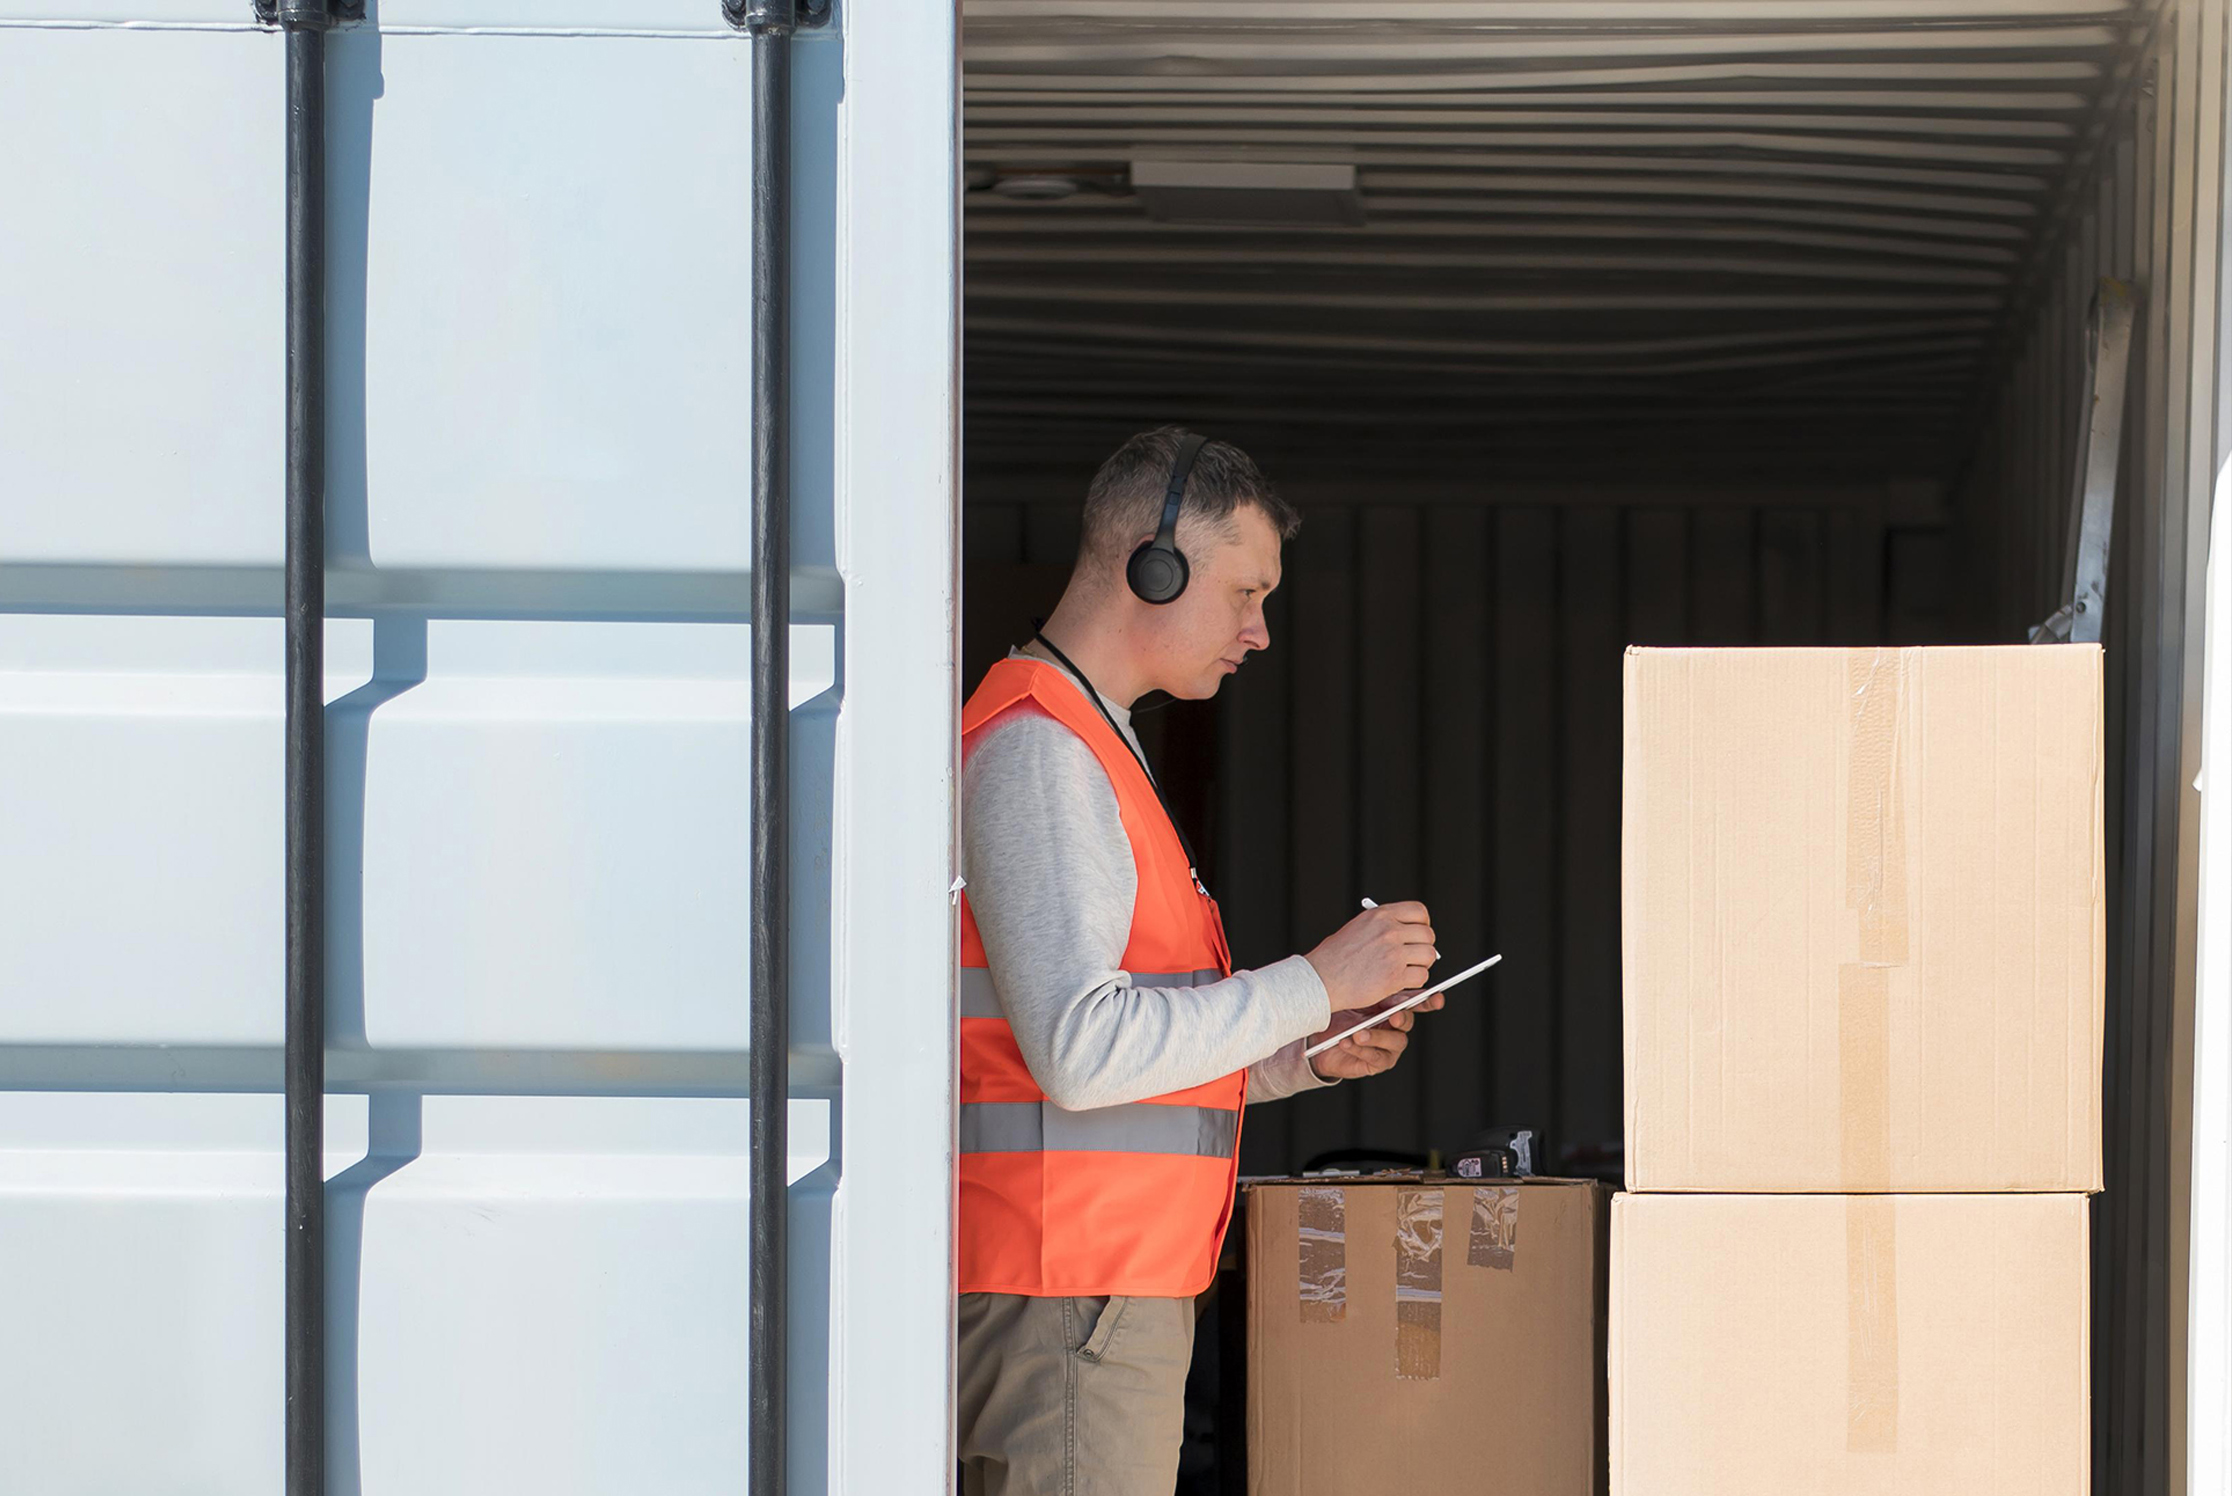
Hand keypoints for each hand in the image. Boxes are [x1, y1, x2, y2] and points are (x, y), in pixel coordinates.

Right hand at [1303, 901, 1437, 1013]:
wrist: (1321, 978)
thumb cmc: (1334, 957)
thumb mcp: (1358, 927)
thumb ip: (1383, 926)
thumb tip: (1408, 932)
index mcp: (1380, 915)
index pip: (1419, 911)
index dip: (1423, 924)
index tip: (1419, 933)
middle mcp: (1389, 931)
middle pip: (1428, 935)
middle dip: (1424, 947)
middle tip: (1415, 955)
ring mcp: (1393, 953)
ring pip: (1428, 956)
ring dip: (1421, 965)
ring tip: (1407, 970)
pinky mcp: (1394, 976)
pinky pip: (1421, 977)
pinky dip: (1415, 982)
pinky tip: (1401, 982)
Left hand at [1305, 992, 1445, 1080]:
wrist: (1318, 1038)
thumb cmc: (1338, 1013)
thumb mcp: (1352, 997)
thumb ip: (1370, 988)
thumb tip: (1381, 975)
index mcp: (1392, 1007)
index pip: (1416, 1002)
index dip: (1429, 1000)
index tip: (1436, 998)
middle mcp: (1395, 1027)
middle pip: (1408, 1021)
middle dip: (1402, 1018)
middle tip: (1394, 1016)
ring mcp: (1389, 1046)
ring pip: (1396, 1041)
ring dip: (1377, 1036)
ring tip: (1357, 1033)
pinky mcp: (1378, 1062)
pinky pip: (1376, 1057)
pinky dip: (1362, 1049)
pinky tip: (1347, 1042)